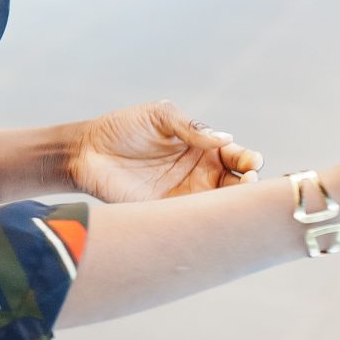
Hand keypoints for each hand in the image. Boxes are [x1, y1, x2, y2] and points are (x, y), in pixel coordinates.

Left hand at [65, 101, 263, 202]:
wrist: (87, 151)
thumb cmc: (122, 128)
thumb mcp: (158, 117)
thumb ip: (190, 127)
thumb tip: (225, 138)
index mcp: (201, 147)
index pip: (236, 156)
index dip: (248, 159)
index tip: (252, 161)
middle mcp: (199, 173)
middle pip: (236, 183)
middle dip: (250, 186)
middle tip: (251, 183)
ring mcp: (184, 194)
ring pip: (219, 205)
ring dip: (232, 207)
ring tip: (237, 203)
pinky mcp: (166, 212)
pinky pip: (191, 220)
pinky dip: (205, 222)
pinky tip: (214, 220)